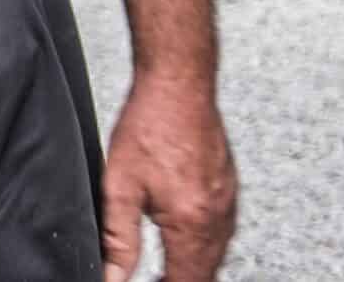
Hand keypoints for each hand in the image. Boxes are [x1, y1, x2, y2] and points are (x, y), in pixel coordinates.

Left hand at [100, 72, 235, 281]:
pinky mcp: (229, 185)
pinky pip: (224, 230)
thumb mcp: (120, 186)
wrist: (179, 81)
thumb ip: (119, 239)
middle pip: (206, 272)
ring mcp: (228, 200)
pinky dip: (207, 245)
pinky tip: (188, 240)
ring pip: (218, 253)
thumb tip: (114, 276)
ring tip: (168, 271)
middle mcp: (217, 216)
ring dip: (195, 268)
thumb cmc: (150, 124)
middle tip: (155, 280)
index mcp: (191, 223)